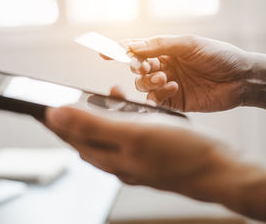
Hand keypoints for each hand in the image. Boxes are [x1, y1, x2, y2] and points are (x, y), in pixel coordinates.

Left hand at [43, 101, 265, 220]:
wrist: (220, 169)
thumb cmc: (182, 153)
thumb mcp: (134, 134)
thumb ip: (92, 126)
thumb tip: (56, 115)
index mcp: (111, 160)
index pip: (72, 140)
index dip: (57, 122)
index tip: (45, 104)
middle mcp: (121, 163)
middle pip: (89, 140)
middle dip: (79, 117)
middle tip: (74, 97)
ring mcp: (137, 160)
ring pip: (110, 137)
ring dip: (103, 116)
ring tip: (107, 96)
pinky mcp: (152, 154)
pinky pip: (130, 136)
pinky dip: (126, 119)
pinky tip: (135, 108)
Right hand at [118, 35, 265, 114]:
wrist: (242, 79)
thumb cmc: (219, 55)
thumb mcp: (190, 44)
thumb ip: (160, 45)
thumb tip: (132, 46)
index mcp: (166, 50)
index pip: (137, 49)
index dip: (118, 50)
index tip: (102, 52)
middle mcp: (164, 67)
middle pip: (137, 69)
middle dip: (138, 67)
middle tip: (145, 67)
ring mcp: (168, 86)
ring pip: (143, 86)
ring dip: (149, 81)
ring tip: (165, 78)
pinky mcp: (174, 103)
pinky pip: (155, 102)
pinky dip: (157, 96)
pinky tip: (171, 88)